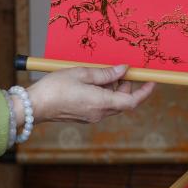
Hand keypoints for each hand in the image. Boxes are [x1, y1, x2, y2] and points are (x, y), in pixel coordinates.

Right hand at [13, 65, 155, 127]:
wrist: (35, 106)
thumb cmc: (55, 87)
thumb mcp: (82, 73)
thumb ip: (105, 73)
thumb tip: (123, 70)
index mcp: (101, 102)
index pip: (132, 101)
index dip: (144, 92)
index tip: (151, 82)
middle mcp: (99, 113)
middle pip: (123, 101)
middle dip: (126, 86)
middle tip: (121, 70)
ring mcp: (92, 117)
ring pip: (112, 103)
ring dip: (113, 89)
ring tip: (101, 74)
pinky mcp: (84, 117)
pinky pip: (101, 106)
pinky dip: (103, 94)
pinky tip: (92, 83)